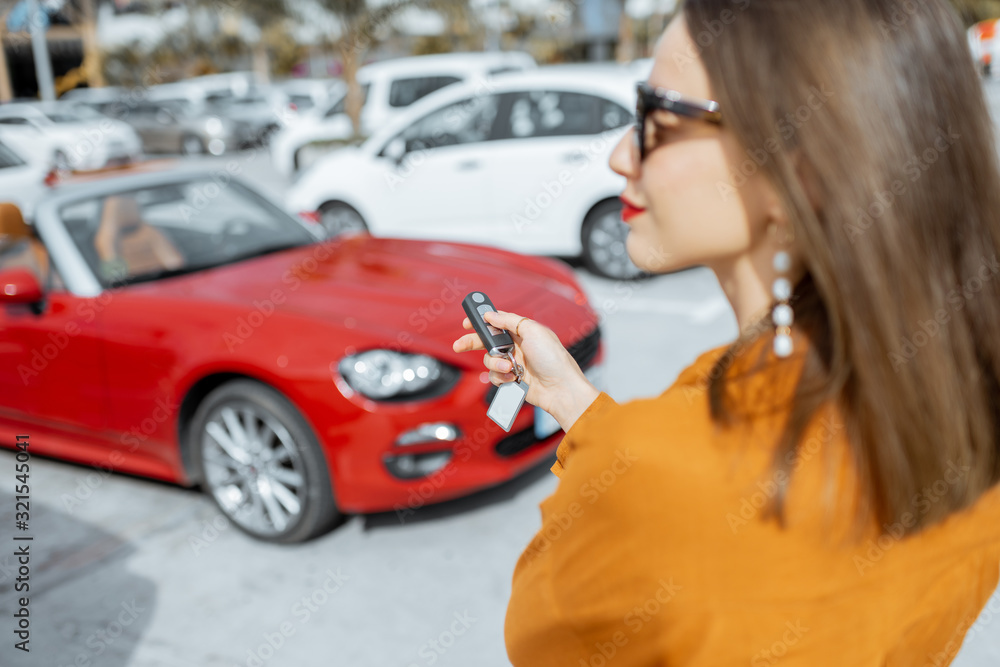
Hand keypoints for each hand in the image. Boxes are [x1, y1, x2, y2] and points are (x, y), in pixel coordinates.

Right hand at [452, 310, 599, 431]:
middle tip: (459, 345)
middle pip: (486, 341)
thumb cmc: (553, 358)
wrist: (560, 388)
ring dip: (496, 364)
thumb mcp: (533, 331)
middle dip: (471, 342)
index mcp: (521, 331)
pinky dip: (502, 377)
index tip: (466, 323)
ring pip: (489, 360)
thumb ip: (509, 321)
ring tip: (510, 367)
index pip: (496, 322)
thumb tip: (491, 314)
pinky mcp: (511, 380)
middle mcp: (515, 346)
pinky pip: (495, 377)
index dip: (481, 321)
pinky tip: (514, 378)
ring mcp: (512, 363)